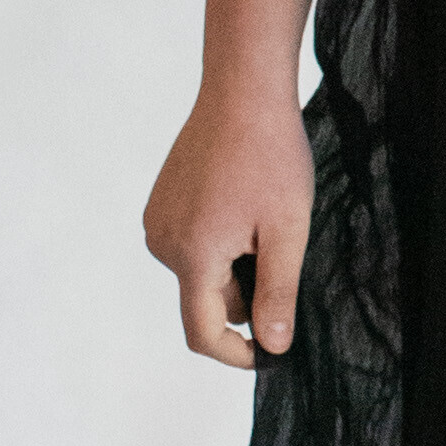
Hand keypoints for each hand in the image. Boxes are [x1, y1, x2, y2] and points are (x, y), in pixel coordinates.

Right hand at [143, 80, 315, 368]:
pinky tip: (243, 204)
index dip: (237, 354)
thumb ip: (278, 294)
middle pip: (207, 300)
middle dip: (246, 290)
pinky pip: (193, 246)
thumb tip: (273, 347)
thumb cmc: (271, 156)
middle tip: (280, 245)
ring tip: (261, 219)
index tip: (270, 353)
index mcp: (192, 255)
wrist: (243, 91)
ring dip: (235, 265)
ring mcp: (157, 221)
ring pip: (202, 273)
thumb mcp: (287, 231)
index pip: (203, 333)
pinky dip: (221, 242)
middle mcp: (163, 242)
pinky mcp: (160, 204)